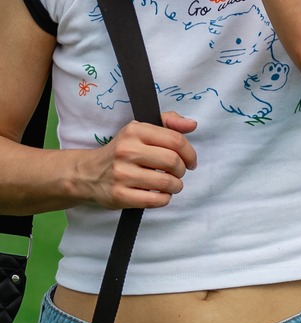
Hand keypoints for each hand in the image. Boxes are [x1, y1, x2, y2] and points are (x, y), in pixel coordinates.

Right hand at [73, 114, 197, 209]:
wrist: (87, 173)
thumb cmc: (121, 151)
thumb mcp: (139, 130)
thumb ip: (168, 122)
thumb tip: (192, 125)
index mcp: (134, 131)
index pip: (175, 140)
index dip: (190, 153)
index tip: (191, 161)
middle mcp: (127, 151)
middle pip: (173, 162)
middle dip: (182, 170)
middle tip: (179, 173)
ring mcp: (122, 174)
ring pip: (166, 183)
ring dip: (176, 186)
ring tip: (171, 184)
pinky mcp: (119, 195)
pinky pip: (155, 200)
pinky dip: (164, 198)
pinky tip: (161, 194)